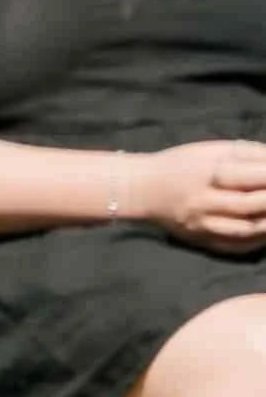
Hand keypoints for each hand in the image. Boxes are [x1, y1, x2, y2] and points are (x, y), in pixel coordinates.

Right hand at [133, 141, 265, 249]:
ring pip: (247, 230)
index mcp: (206, 172)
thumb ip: (245, 154)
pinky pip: (237, 246)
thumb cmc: (178, 164)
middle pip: (251, 205)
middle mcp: (204, 201)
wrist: (141, 189)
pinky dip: (258, 241)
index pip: (249, 176)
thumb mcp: (208, 150)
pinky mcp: (202, 242)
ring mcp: (203, 225)